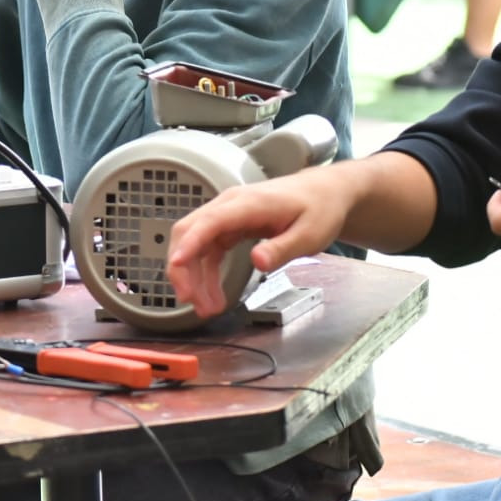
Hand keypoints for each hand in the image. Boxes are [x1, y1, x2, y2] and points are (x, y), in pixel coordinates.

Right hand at [167, 167, 354, 318]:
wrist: (324, 192)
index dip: (189, 243)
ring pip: (194, 243)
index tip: (176, 265)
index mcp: (249, 204)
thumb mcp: (309, 234)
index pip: (209, 222)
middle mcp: (230, 205)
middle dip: (183, 268)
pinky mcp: (229, 225)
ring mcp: (227, 214)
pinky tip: (212, 293)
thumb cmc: (318, 208)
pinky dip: (205, 272)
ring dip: (193, 276)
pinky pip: (207, 249)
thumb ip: (282, 249)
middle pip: (189, 231)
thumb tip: (258, 261)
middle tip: (192, 301)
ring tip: (206, 307)